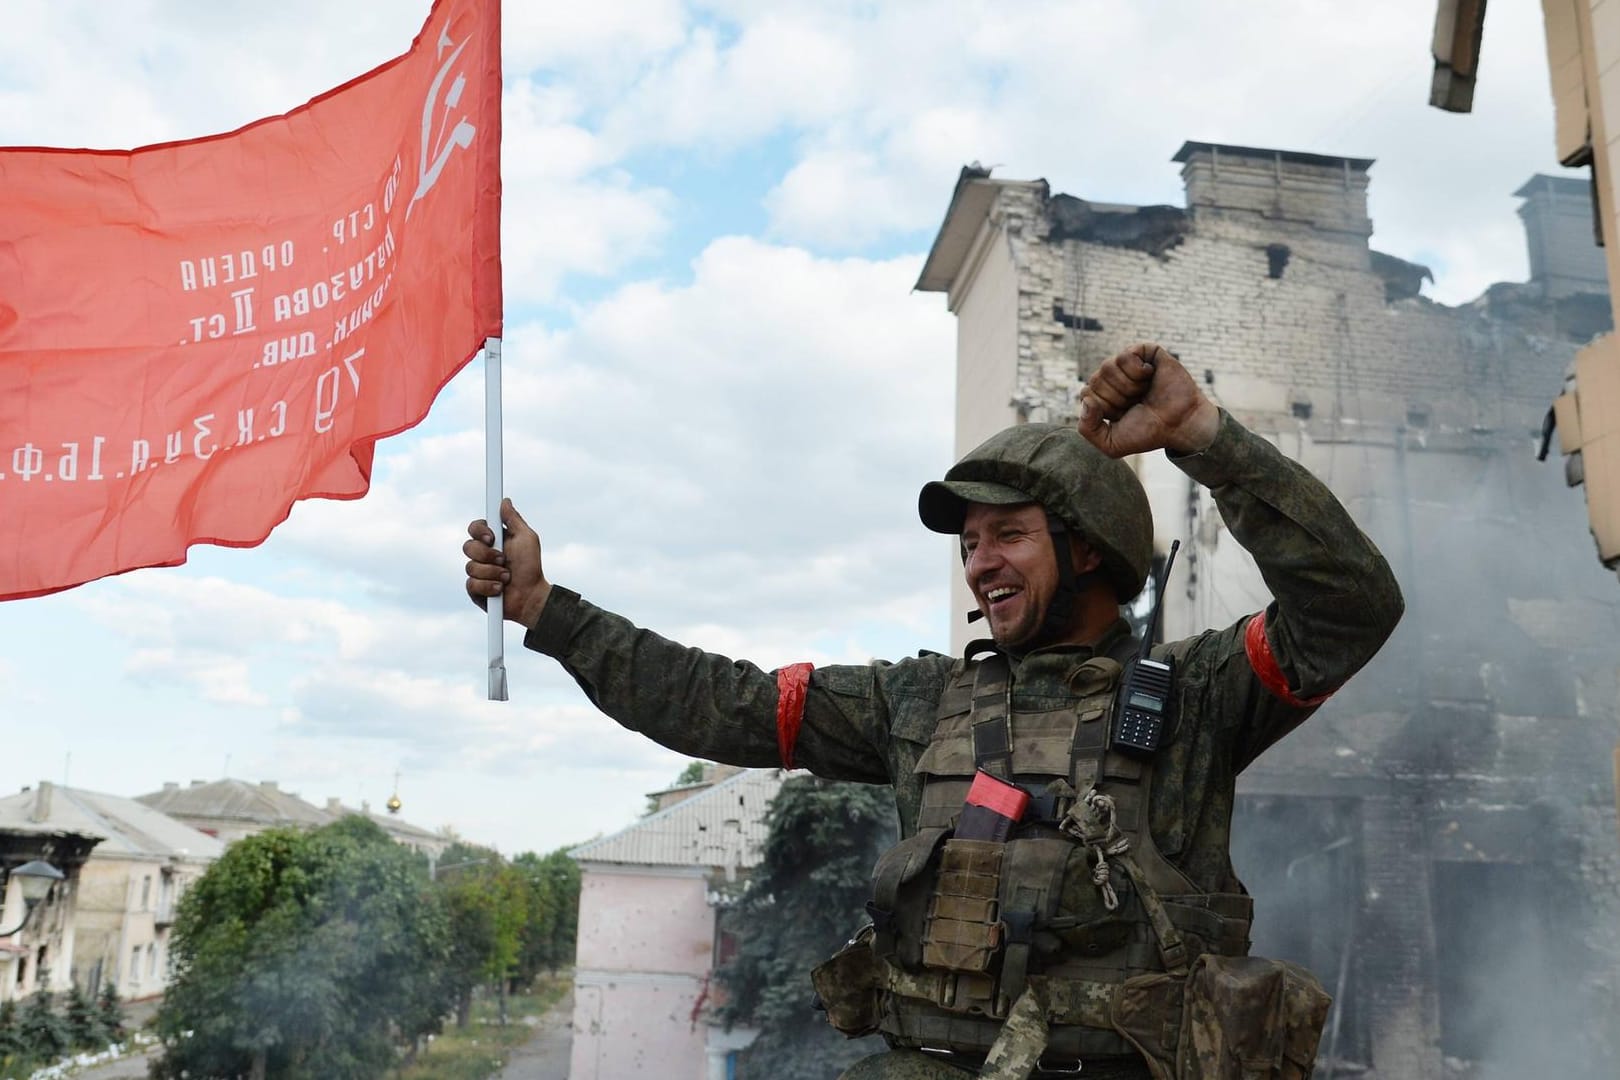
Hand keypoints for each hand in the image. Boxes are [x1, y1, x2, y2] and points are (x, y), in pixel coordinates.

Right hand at [464, 498, 551, 628]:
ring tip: (507, 577)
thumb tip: (504, 501)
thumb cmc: (531, 567)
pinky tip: (500, 589)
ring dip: (493, 573)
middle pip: (468, 546)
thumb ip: (514, 520)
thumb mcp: (526, 539)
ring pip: (470, 567)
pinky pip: (472, 584)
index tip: (491, 537)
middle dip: (487, 555)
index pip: (474, 528)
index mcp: (492, 540)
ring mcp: (477, 572)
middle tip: (503, 560)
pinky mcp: (474, 590)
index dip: (479, 531)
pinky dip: (489, 586)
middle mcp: (482, 555)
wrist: (531, 596)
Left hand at [1077, 342, 1218, 457]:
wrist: (1179, 424)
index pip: (1086, 394)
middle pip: (1095, 380)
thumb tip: (1086, 401)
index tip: (1124, 415)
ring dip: (1128, 386)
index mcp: (1103, 396)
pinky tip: (1150, 376)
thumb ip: (1087, 430)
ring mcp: (1128, 363)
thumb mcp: (1111, 444)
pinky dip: (1137, 371)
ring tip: (1144, 391)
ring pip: (1107, 367)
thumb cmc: (1148, 432)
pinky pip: (1125, 355)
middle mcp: (1113, 378)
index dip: (1105, 408)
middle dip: (1117, 398)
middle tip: (1138, 404)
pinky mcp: (1144, 352)